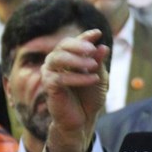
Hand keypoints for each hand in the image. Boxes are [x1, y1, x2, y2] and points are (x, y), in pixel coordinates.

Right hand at [41, 29, 109, 151]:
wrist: (84, 118)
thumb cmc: (90, 96)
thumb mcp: (99, 78)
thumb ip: (99, 63)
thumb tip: (103, 46)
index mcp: (69, 56)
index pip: (75, 42)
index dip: (85, 36)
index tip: (97, 33)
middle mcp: (56, 62)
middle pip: (62, 46)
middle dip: (79, 45)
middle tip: (93, 49)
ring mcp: (50, 73)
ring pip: (57, 58)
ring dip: (76, 59)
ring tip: (93, 65)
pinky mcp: (48, 86)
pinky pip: (60, 78)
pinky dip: (78, 78)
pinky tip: (93, 79)